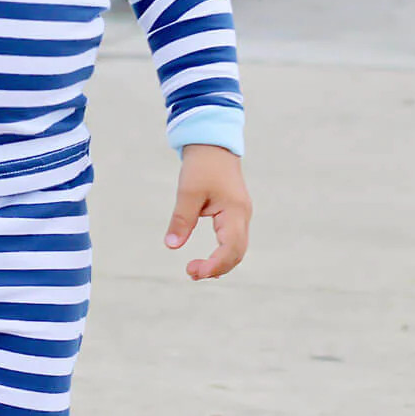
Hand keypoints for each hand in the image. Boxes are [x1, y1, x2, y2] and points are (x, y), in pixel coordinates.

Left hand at [164, 143, 251, 280]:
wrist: (212, 143)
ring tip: (196, 269)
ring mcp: (241, 215)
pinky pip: (234, 240)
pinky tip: (208, 259)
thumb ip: (181, 219)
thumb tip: (171, 246)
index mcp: (235, 211)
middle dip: (217, 268)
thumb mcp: (187, 191)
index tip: (193, 272)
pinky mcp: (235, 213)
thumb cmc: (201, 165)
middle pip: (237, 253)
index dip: (214, 265)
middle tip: (190, 272)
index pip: (230, 248)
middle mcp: (243, 216)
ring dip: (220, 263)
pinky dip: (223, 253)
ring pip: (237, 249)